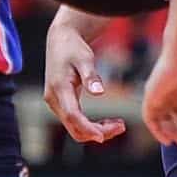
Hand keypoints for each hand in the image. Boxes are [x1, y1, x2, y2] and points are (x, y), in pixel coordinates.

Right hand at [43, 17, 124, 144]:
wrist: (61, 40)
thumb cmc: (73, 48)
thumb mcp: (84, 58)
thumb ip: (91, 76)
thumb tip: (99, 92)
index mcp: (59, 89)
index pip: (73, 116)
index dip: (88, 128)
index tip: (104, 136)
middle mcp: (54, 100)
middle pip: (74, 127)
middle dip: (97, 132)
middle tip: (122, 127)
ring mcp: (56, 104)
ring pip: (75, 128)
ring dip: (96, 131)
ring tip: (119, 125)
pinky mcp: (62, 104)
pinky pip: (76, 122)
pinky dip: (91, 126)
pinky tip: (107, 122)